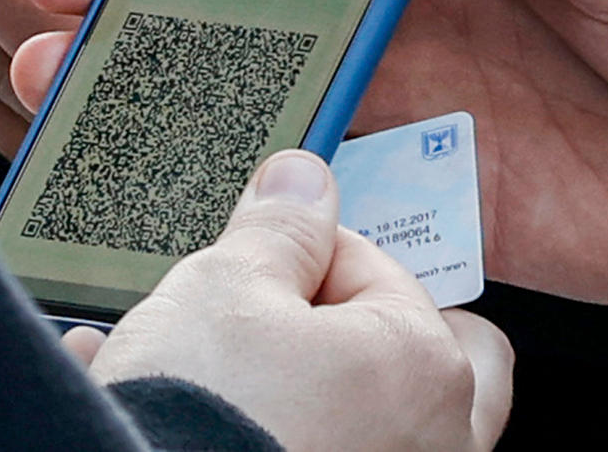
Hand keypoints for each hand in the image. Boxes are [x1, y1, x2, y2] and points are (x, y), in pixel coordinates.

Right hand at [80, 150, 510, 449]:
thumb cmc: (204, 423)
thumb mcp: (225, 287)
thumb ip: (278, 228)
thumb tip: (302, 181)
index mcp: (423, 365)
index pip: (373, 271)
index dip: (301, 257)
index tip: (249, 265)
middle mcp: (434, 443)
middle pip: (414, 357)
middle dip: (349, 332)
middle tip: (281, 325)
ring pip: (364, 420)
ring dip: (295, 388)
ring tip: (201, 371)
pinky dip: (259, 435)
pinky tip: (174, 419)